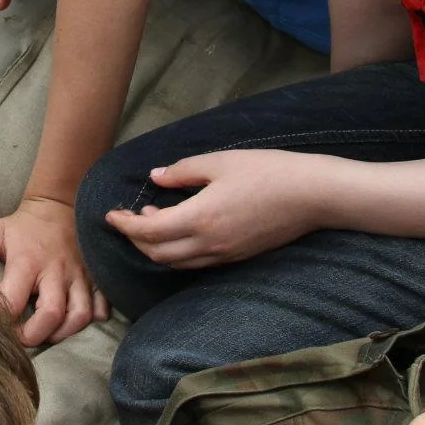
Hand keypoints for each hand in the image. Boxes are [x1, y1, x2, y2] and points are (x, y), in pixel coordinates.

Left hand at [0, 197, 108, 345]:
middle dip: (34, 336)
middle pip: (51, 316)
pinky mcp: (95, 277)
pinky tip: (73, 319)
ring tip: (46, 332)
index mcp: (27, 262)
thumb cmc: (20, 226)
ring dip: (63, 332)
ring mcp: (79, 275)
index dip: (2, 322)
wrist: (57, 205)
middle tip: (21, 337)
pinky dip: (92, 320)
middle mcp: (56, 271)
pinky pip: (101, 307)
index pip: (12, 303)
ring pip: (80, 316)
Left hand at [103, 149, 334, 267]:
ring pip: (176, 262)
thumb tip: (156, 177)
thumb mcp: (220, 161)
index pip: (149, 231)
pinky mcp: (237, 257)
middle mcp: (209, 244)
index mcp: (200, 218)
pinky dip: (177, 251)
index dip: (125, 225)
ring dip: (155, 247)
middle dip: (135, 239)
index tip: (111, 215)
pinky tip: (179, 228)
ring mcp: (225, 255)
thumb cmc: (268, 171)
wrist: (313, 195)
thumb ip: (183, 172)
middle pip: (157, 254)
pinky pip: (196, 262)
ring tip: (151, 219)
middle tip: (126, 218)